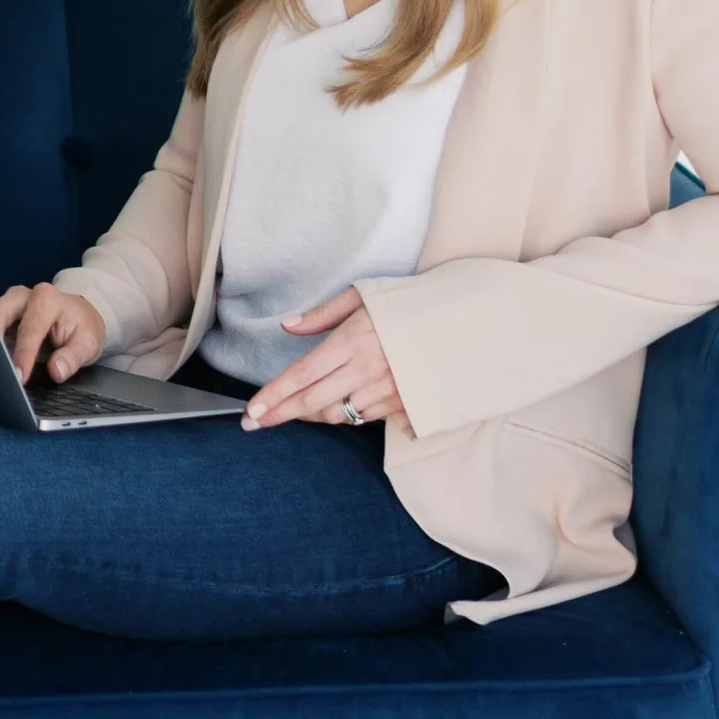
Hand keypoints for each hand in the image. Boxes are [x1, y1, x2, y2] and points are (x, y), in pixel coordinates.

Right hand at [0, 282, 106, 384]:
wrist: (80, 315)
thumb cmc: (82, 327)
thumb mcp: (88, 344)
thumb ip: (72, 358)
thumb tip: (55, 371)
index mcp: (46, 298)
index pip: (29, 329)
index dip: (23, 354)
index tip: (19, 376)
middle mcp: (23, 296)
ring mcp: (9, 304)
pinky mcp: (1, 315)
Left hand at [240, 287, 403, 429]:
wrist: (467, 322)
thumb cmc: (411, 302)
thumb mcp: (364, 295)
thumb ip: (322, 314)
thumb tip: (287, 325)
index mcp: (354, 340)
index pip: (302, 375)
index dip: (274, 396)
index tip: (252, 411)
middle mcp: (368, 370)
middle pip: (312, 402)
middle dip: (279, 414)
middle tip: (254, 423)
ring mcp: (388, 391)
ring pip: (337, 414)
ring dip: (312, 415)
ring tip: (293, 410)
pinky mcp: (405, 405)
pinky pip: (364, 417)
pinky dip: (344, 414)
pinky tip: (334, 405)